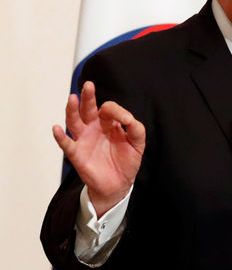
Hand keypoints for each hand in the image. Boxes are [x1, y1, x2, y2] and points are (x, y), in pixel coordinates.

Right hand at [52, 81, 145, 216]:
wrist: (119, 184)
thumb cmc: (127, 161)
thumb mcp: (137, 143)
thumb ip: (136, 129)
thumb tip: (128, 119)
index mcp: (108, 123)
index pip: (108, 109)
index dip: (117, 111)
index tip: (126, 121)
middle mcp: (94, 128)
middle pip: (88, 109)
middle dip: (88, 97)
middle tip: (88, 85)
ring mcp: (84, 139)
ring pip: (74, 121)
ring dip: (72, 110)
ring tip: (73, 98)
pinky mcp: (77, 154)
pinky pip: (66, 144)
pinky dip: (60, 136)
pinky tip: (57, 128)